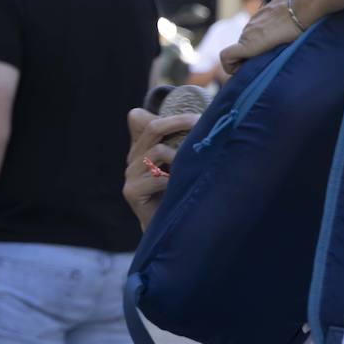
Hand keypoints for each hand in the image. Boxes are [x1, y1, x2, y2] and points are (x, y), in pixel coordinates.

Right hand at [123, 108, 198, 229]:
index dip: (163, 114)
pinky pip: (158, 178)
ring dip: (180, 156)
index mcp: (141, 147)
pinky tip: (182, 187)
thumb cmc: (180, 194)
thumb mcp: (182, 164)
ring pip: (158, 151)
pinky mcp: (132, 191)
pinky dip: (174, 180)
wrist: (168, 229)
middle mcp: (133, 158)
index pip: (138, 118)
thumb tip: (213, 120)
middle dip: (179, 122)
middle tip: (203, 123)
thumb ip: (187, 144)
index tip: (196, 116)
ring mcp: (130, 175)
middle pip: (152, 127)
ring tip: (193, 165)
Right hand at [221, 0, 300, 76]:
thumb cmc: (296, 31)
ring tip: (277, 42)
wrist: (305, 4)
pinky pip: (257, 25)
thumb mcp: (280, 51)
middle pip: (240, 47)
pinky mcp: (262, 11)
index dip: (230, 66)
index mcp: (249, 44)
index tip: (244, 69)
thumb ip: (264, 58)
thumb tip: (260, 63)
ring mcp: (253, 20)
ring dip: (257, 41)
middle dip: (248, 55)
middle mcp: (247, 32)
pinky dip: (264, 30)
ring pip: (249, 36)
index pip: (225, 56)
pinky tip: (281, 28)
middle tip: (268, 58)